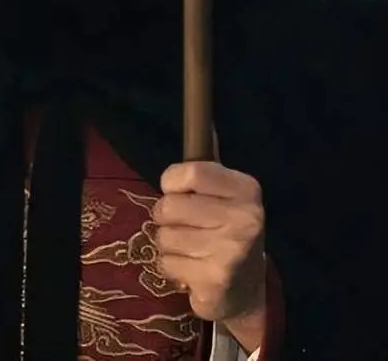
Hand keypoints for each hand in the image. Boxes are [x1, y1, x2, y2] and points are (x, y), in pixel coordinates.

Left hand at [152, 161, 265, 328]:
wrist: (246, 289)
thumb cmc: (227, 231)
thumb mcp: (226, 195)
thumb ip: (208, 166)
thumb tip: (204, 122)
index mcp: (246, 188)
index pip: (192, 171)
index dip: (172, 181)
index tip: (176, 191)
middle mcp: (244, 217)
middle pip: (170, 206)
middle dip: (167, 218)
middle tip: (185, 226)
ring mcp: (231, 251)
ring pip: (164, 236)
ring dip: (169, 244)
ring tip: (191, 249)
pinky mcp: (215, 280)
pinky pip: (166, 263)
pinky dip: (171, 267)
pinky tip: (191, 268)